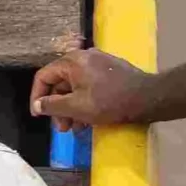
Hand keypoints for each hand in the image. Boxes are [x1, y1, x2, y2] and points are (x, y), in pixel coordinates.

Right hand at [31, 49, 155, 128]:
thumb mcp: (76, 107)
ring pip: (75, 86)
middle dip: (58, 108)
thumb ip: (52, 106)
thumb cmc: (109, 102)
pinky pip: (89, 85)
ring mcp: (98, 62)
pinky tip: (89, 119)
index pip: (43, 76)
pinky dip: (84, 101)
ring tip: (76, 128)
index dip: (37, 97)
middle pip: (60, 83)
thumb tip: (37, 105)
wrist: (148, 97)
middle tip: (62, 128)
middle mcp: (83, 57)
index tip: (38, 115)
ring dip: (72, 108)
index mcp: (72, 62)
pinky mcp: (110, 70)